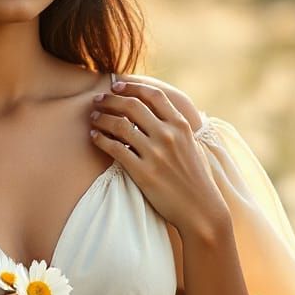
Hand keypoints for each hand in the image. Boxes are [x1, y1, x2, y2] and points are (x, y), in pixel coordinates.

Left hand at [87, 78, 229, 236]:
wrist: (200, 209)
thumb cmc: (195, 177)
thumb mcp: (191, 145)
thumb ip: (177, 126)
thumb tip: (162, 110)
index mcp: (181, 125)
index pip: (153, 96)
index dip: (132, 87)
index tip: (116, 86)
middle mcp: (168, 135)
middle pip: (132, 106)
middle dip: (111, 99)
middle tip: (98, 99)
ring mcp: (155, 154)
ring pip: (120, 125)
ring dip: (102, 118)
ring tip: (94, 118)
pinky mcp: (143, 172)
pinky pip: (115, 149)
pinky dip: (101, 139)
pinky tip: (94, 136)